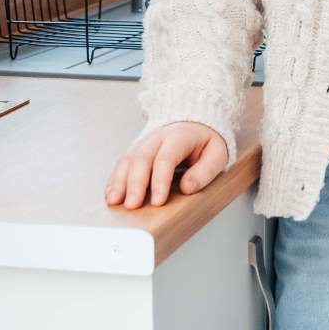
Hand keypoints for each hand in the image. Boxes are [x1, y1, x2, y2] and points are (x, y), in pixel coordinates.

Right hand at [103, 121, 227, 208]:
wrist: (195, 123)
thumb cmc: (206, 143)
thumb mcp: (217, 154)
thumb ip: (205, 171)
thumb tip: (187, 188)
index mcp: (180, 136)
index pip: (166, 158)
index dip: (160, 180)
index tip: (157, 202)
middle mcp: (158, 137)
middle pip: (142, 158)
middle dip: (135, 183)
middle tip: (132, 206)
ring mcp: (144, 143)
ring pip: (128, 160)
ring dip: (119, 182)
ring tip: (114, 202)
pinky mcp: (136, 151)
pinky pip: (122, 164)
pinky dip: (114, 180)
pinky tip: (111, 195)